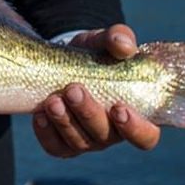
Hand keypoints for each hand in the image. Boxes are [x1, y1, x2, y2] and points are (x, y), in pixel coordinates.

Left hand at [32, 24, 160, 157]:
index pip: (145, 136)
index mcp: (135, 115)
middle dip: (88, 114)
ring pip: (79, 142)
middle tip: (73, 90)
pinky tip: (39, 115)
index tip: (118, 107)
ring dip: (64, 121)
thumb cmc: (96, 54)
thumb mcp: (106, 41)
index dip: (135, 128)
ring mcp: (87, 140)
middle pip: (105, 137)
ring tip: (52, 99)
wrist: (65, 61)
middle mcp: (112, 134)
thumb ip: (119, 38)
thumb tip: (123, 45)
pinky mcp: (62, 142)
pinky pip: (55, 147)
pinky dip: (46, 133)